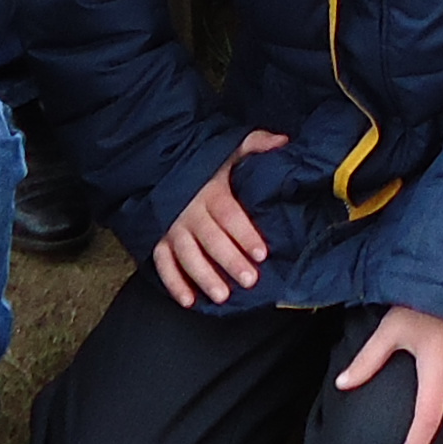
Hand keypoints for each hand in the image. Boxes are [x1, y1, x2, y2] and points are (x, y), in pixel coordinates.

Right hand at [150, 128, 286, 306]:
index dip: (245, 234)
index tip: (261, 252)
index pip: (230, 214)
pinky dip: (173, 283)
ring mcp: (173, 227)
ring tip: (222, 295)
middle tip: (249, 279)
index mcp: (212, 190)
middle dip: (230, 260)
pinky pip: (163, 264)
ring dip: (204, 276)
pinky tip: (188, 300)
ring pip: (188, 255)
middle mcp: (190, 210)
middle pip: (212, 239)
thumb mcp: (232, 147)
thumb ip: (257, 145)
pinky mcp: (159, 239)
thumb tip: (283, 142)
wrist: (163, 163)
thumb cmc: (206, 162)